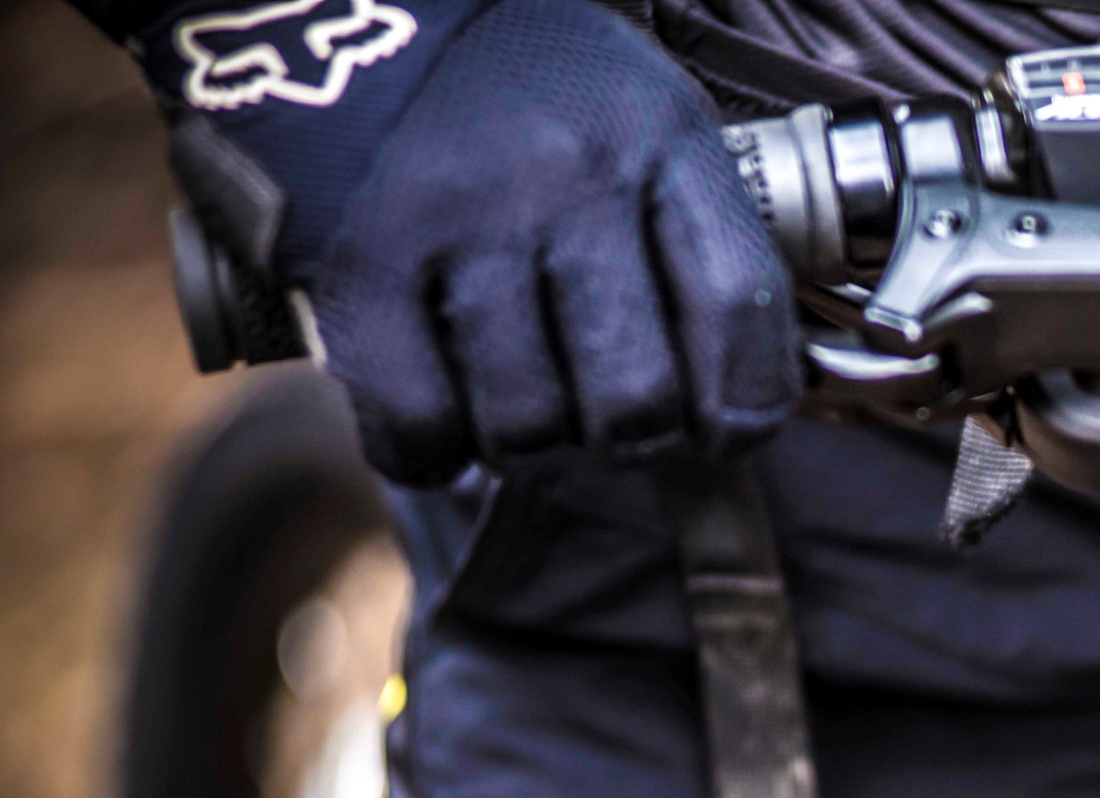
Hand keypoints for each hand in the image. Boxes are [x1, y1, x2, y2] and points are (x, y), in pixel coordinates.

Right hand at [145, 0, 795, 483]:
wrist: (352, 10)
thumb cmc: (524, 89)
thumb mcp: (646, 117)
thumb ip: (703, 236)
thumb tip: (746, 400)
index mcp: (660, 138)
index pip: (740, 308)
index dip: (748, 407)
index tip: (728, 432)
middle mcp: (569, 176)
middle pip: (635, 396)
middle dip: (632, 438)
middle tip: (608, 421)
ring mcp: (461, 217)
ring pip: (528, 424)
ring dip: (531, 445)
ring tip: (520, 404)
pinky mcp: (361, 260)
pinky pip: (417, 422)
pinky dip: (432, 452)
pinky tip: (441, 422)